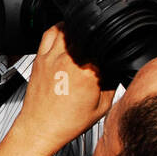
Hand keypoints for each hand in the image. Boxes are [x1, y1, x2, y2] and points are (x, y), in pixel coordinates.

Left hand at [15, 25, 115, 154]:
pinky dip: (60, 28)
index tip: (110, 58)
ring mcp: (53, 57)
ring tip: (85, 39)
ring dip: (79, 31)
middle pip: (89, 36)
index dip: (111, 52)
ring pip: (70, 28)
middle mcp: (69, 60)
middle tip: (97, 52)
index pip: (105, 48)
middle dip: (96, 41)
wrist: (40, 128)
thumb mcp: (101, 108)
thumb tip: (116, 70)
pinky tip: (66, 33)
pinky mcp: (40, 58)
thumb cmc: (65, 123)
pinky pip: (50, 32)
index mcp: (88, 73)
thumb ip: (111, 85)